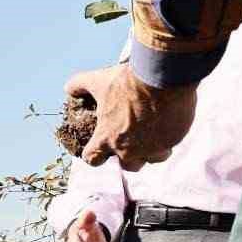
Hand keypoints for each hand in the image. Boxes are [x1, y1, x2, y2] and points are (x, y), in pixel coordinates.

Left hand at [69, 63, 197, 171]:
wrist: (163, 76)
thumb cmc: (128, 81)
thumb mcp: (98, 80)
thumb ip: (79, 85)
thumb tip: (69, 89)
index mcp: (107, 139)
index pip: (92, 159)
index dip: (93, 154)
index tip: (97, 148)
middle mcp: (129, 150)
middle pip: (128, 166)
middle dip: (127, 157)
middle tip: (130, 141)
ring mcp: (153, 147)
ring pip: (152, 159)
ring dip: (150, 151)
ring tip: (151, 135)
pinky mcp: (173, 141)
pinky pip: (169, 146)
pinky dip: (167, 139)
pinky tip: (166, 126)